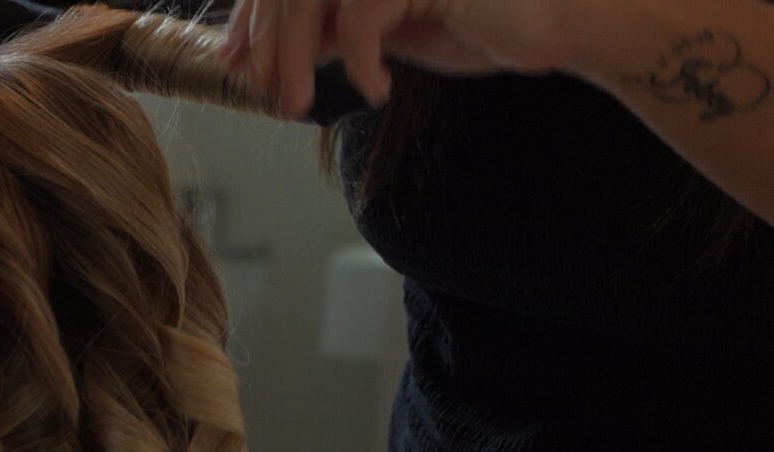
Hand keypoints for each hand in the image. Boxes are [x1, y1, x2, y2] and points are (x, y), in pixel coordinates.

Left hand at [222, 0, 525, 114]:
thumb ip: (332, 29)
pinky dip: (357, 60)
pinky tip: (375, 91)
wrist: (550, 26)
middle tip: (261, 94)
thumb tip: (265, 49)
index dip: (252, 18)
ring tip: (297, 104)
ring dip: (293, 57)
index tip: (233, 64)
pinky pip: (362, 16)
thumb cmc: (476, 27)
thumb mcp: (385, 34)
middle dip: (264, 43)